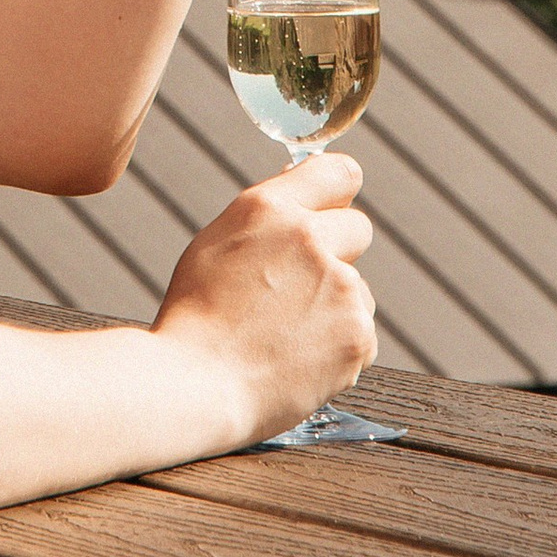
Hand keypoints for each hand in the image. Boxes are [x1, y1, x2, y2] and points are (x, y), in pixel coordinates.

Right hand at [153, 157, 376, 445]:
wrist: (196, 384)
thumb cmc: (196, 316)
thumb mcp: (217, 243)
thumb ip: (268, 220)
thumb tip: (304, 210)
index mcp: (270, 209)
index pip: (339, 171)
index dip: (337, 192)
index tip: (332, 208)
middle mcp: (311, 239)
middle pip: (358, 226)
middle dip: (338, 250)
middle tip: (300, 286)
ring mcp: (341, 288)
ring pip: (357, 288)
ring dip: (335, 305)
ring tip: (285, 335)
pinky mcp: (358, 335)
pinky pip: (360, 333)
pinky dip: (338, 347)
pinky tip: (297, 359)